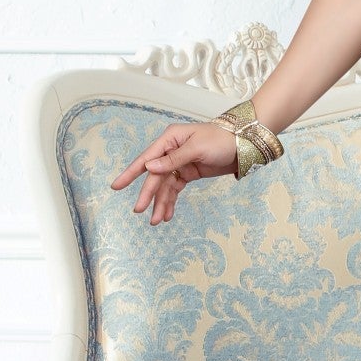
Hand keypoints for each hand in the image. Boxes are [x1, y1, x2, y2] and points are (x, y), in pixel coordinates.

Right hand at [110, 122, 238, 224]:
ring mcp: (179, 163)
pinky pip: (175, 189)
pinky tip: (168, 214)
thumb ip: (173, 159)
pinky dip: (171, 201)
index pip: (146, 158)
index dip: (131, 173)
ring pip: (164, 186)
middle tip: (139, 210)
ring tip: (156, 221)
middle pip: (155, 176)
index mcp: (170, 139)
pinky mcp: (188, 173)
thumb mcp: (197, 148)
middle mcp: (171, 150)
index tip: (116, 186)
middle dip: (148, 194)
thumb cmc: (221, 139)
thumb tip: (150, 167)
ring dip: (160, 202)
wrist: (243, 144)